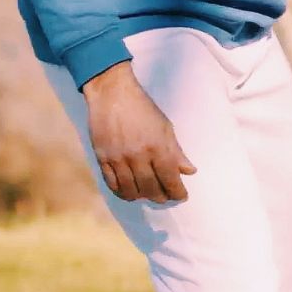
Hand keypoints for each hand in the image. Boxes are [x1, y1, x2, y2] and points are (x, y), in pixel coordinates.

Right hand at [82, 62, 196, 203]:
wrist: (112, 94)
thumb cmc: (143, 109)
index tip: (181, 196)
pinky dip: (123, 192)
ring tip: (149, 194)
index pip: (170, 179)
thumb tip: (189, 171)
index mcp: (157, 147)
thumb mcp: (165, 127)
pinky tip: (130, 192)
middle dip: (161, 196)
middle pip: (151, 188)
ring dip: (142, 196)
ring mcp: (118, 159)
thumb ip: (177, 152)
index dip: (177, 192)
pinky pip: (112, 184)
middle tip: (166, 196)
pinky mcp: (102, 158)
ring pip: (131, 190)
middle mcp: (137, 156)